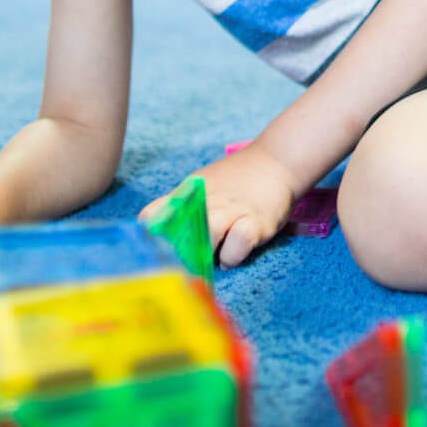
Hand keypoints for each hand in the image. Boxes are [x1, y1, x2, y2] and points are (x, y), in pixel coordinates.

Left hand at [140, 143, 296, 269]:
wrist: (276, 160)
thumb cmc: (237, 180)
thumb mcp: (202, 186)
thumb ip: (181, 206)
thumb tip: (158, 233)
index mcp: (188, 193)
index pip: (152, 216)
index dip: (149, 239)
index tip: (154, 254)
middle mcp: (206, 200)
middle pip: (179, 234)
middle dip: (181, 255)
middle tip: (188, 265)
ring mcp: (231, 210)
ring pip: (207, 237)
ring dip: (207, 255)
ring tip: (213, 258)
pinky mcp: (256, 222)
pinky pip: (237, 245)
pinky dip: (232, 257)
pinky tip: (233, 256)